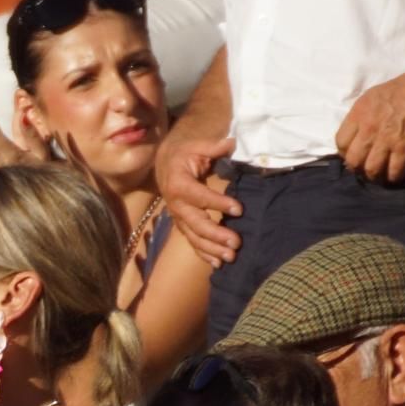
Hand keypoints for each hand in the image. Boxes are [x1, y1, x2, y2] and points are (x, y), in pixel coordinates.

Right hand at [154, 130, 242, 267]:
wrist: (165, 163)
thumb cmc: (184, 153)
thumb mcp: (197, 145)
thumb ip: (214, 146)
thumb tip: (232, 142)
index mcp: (178, 183)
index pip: (200, 196)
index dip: (218, 203)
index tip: (239, 209)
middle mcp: (176, 204)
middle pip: (196, 223)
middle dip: (216, 234)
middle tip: (236, 241)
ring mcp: (178, 217)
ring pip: (194, 236)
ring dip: (212, 248)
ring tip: (231, 256)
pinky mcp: (182, 224)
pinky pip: (192, 241)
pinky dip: (204, 253)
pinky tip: (218, 263)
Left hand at [335, 68, 404, 182]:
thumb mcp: (373, 96)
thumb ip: (361, 115)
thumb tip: (355, 134)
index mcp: (359, 113)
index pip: (340, 142)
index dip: (345, 152)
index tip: (353, 154)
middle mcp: (369, 128)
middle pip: (353, 160)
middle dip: (357, 168)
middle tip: (364, 168)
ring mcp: (387, 139)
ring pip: (371, 170)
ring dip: (374, 175)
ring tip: (379, 174)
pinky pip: (394, 171)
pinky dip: (394, 176)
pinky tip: (396, 174)